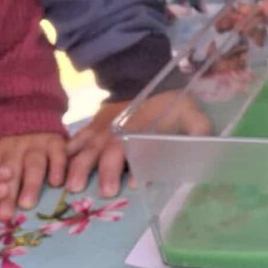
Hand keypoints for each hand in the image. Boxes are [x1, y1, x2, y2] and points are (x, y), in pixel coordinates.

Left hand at [0, 133, 67, 219]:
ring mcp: (37, 144)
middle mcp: (15, 148)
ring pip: (34, 164)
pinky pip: (59, 153)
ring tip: (28, 204)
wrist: (27, 106)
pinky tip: (57, 182)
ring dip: (31, 184)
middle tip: (4, 215)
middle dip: (7, 194)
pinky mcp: (56, 140)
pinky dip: (59, 166)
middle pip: (11, 173)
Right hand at [66, 93, 211, 197]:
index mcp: (138, 130)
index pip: (130, 150)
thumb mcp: (191, 114)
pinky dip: (64, 153)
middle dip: (98, 171)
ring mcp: (100, 128)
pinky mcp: (91, 126)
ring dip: (75, 166)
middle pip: (103, 152)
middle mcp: (116, 131)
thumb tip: (211, 149)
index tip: (126, 186)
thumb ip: (200, 130)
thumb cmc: (169, 104)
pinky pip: (74, 140)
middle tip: (95, 192)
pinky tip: (56, 168)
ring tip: (68, 185)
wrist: (144, 76)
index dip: (126, 168)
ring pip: (83, 148)